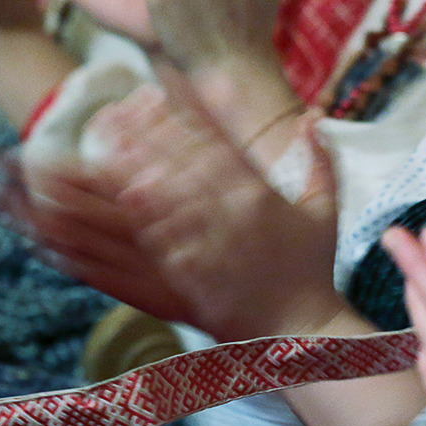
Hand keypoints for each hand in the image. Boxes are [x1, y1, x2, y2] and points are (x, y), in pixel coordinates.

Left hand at [22, 84, 338, 339]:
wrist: (303, 331)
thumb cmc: (313, 270)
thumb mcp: (324, 210)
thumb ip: (319, 160)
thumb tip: (312, 115)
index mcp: (260, 195)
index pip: (215, 143)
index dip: (182, 116)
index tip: (153, 94)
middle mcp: (233, 216)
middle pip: (180, 167)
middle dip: (143, 139)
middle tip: (106, 117)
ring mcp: (210, 248)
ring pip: (161, 204)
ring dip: (128, 178)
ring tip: (100, 155)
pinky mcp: (192, 280)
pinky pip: (155, 248)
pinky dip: (132, 227)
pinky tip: (108, 212)